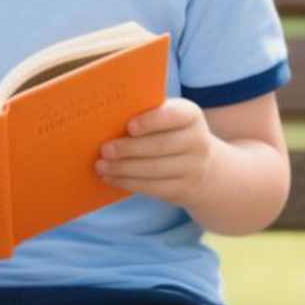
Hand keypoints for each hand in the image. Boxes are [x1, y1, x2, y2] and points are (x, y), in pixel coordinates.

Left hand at [95, 97, 213, 206]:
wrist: (203, 169)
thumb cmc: (169, 134)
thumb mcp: (166, 120)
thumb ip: (144, 114)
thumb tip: (106, 120)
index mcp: (190, 116)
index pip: (173, 116)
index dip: (151, 121)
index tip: (129, 127)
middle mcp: (198, 142)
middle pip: (160, 145)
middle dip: (129, 149)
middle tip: (104, 150)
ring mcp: (194, 168)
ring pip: (154, 169)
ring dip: (123, 168)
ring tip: (101, 166)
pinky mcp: (184, 190)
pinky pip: (153, 188)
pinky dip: (128, 183)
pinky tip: (111, 178)